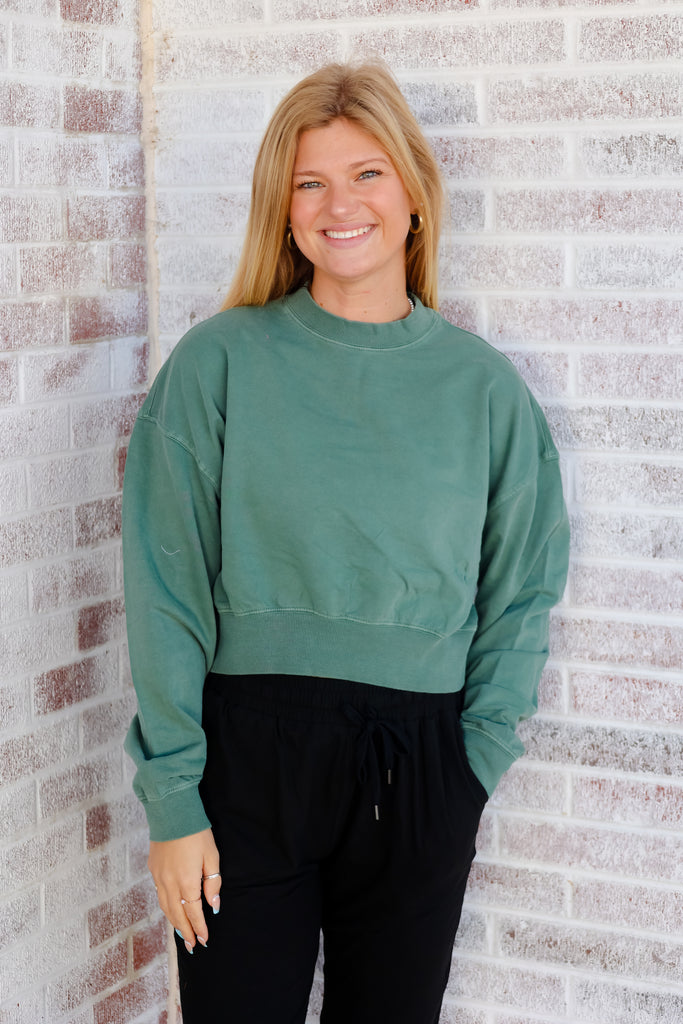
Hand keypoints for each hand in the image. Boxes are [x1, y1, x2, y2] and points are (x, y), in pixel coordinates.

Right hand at [148, 828, 220, 952]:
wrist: (172, 812)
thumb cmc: (196, 833)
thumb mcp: (212, 856)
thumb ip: (212, 882)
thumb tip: (213, 905)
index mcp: (187, 881)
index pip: (193, 912)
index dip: (199, 927)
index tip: (204, 939)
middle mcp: (170, 883)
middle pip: (177, 915)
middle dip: (185, 932)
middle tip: (192, 946)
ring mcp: (159, 877)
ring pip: (166, 907)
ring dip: (174, 923)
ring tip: (182, 935)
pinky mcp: (153, 869)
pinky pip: (159, 895)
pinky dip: (166, 908)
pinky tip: (171, 911)